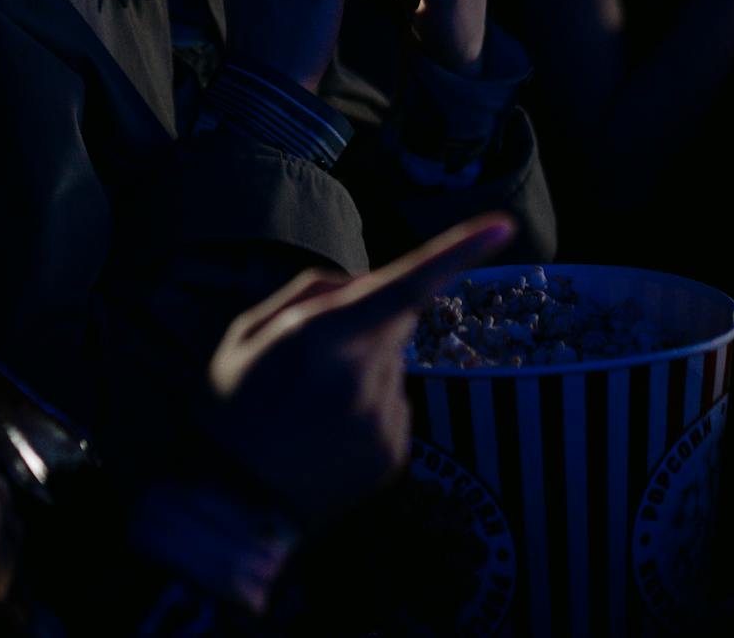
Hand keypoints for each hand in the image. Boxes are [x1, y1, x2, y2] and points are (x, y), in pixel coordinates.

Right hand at [205, 216, 514, 524]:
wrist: (231, 507)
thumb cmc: (231, 409)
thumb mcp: (245, 333)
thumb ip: (309, 291)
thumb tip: (364, 280)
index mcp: (321, 339)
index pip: (404, 286)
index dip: (456, 253)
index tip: (503, 227)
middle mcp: (364, 377)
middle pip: (395, 320)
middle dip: (367, 319)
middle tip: (312, 355)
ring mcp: (385, 420)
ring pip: (392, 363)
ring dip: (363, 366)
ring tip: (310, 405)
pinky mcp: (394, 452)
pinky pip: (393, 404)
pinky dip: (366, 406)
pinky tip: (326, 432)